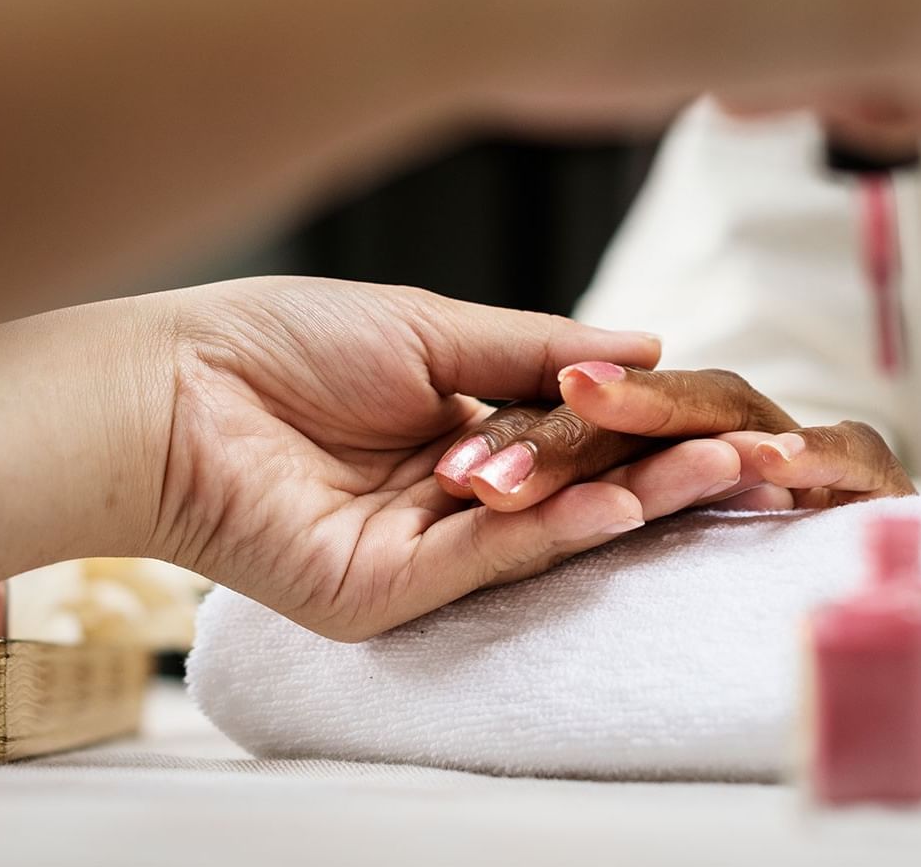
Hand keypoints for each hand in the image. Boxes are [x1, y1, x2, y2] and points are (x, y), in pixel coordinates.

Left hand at [143, 278, 755, 641]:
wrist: (170, 388)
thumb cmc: (276, 342)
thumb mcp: (429, 328)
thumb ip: (537, 348)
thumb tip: (644, 338)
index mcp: (452, 427)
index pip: (573, 429)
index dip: (643, 418)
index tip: (720, 403)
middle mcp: (446, 495)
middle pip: (575, 484)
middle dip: (662, 465)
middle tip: (749, 446)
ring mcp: (421, 548)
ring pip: (549, 528)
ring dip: (637, 498)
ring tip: (720, 466)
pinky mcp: (389, 593)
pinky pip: (494, 560)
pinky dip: (565, 528)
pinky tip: (626, 497)